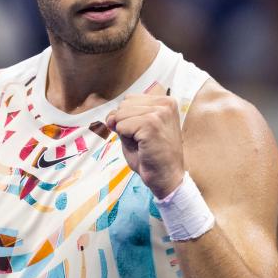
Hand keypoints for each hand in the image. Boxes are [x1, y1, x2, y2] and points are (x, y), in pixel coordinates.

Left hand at [105, 83, 184, 198]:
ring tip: (143, 144)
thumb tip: (110, 117)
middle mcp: (165, 103)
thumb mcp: (136, 131)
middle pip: (123, 105)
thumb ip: (122, 119)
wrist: (167, 178)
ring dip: (125, 133)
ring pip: (120, 115)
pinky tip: (142, 147)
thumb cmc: (152, 156)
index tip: (143, 134)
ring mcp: (159, 113)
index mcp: (165, 101)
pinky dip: (126, 139)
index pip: (129, 100)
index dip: (127, 118)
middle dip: (125, 124)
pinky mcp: (151, 125)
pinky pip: (121, 126)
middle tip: (143, 141)